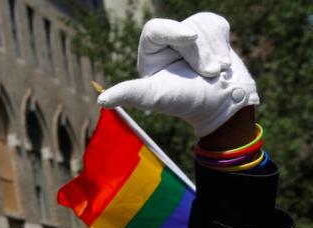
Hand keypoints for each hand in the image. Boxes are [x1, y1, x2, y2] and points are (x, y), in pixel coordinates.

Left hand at [98, 12, 257, 136]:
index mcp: (150, 57)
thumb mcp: (156, 97)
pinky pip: (217, 24)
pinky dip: (224, 43)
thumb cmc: (188, 101)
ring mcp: (188, 40)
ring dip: (215, 50)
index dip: (173, 30)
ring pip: (203, 25)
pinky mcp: (209, 36)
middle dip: (200, 51)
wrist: (225, 104)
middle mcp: (166, 46)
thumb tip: (101, 100)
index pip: (154, 29)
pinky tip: (223, 63)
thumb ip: (130, 93)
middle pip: (184, 28)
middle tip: (210, 73)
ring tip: (216, 72)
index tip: (191, 38)